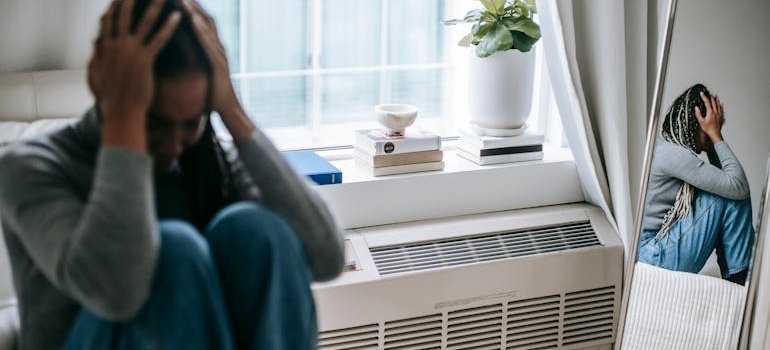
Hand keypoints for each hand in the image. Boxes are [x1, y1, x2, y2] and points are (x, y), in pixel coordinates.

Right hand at [89, 0, 179, 150]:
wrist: (121, 113)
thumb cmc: (111, 100)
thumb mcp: (97, 76)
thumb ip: (96, 59)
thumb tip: (94, 48)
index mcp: (105, 49)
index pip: (108, 22)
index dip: (114, 8)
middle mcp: (116, 46)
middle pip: (123, 15)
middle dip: (130, 0)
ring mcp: (130, 52)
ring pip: (143, 23)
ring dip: (154, 6)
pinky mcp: (144, 60)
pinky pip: (159, 39)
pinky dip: (168, 26)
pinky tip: (178, 17)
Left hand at [182, 0, 254, 140]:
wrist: (228, 109)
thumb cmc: (212, 93)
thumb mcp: (201, 71)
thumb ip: (195, 59)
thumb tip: (181, 53)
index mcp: (212, 48)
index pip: (201, 21)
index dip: (190, 7)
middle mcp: (218, 47)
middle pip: (205, 18)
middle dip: (192, 4)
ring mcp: (220, 55)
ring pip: (207, 28)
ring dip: (195, 13)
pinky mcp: (219, 65)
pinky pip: (209, 45)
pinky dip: (201, 31)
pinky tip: (192, 21)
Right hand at [694, 91, 724, 142]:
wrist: (715, 133)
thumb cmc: (708, 128)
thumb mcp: (701, 121)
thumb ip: (698, 114)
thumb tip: (696, 108)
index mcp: (710, 112)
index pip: (707, 102)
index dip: (704, 97)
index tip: (702, 93)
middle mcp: (716, 112)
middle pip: (714, 102)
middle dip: (711, 97)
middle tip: (709, 94)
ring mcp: (719, 114)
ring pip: (718, 105)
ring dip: (716, 100)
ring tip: (716, 96)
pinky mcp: (721, 117)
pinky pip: (721, 109)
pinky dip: (721, 106)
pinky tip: (721, 104)